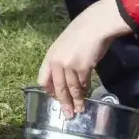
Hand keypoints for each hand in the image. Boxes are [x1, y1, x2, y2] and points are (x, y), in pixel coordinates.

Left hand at [38, 0, 132, 117]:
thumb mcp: (64, 46)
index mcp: (50, 56)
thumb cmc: (81, 32)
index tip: (55, 98)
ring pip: (71, 89)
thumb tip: (66, 78)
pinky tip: (85, 96)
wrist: (95, 25)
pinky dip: (84, 92)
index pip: (43, 80)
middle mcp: (56, 63)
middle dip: (63, 102)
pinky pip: (82, 85)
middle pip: (58, 89)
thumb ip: (62, 61)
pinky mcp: (82, 68)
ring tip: (79, 110)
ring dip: (76, 101)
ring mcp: (69, 66)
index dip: (49, 91)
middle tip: (67, 113)